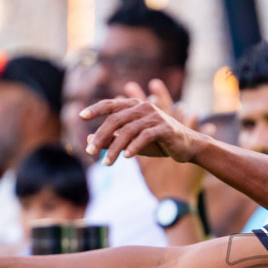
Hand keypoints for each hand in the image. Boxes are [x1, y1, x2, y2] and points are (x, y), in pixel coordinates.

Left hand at [82, 80, 204, 165]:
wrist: (187, 147)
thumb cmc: (157, 143)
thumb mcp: (132, 142)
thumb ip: (112, 140)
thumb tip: (89, 140)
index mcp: (134, 107)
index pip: (111, 105)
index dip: (96, 109)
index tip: (81, 117)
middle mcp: (143, 107)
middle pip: (116, 119)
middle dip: (101, 136)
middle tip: (89, 151)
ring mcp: (155, 117)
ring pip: (128, 130)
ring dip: (115, 148)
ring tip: (106, 163)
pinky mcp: (165, 129)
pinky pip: (145, 136)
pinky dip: (134, 147)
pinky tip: (127, 157)